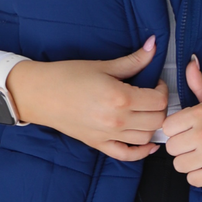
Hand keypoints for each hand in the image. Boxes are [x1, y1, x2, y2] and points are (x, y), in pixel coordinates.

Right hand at [5, 38, 166, 160]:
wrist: (40, 94)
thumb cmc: (67, 76)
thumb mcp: (103, 65)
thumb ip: (132, 60)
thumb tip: (153, 46)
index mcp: (120, 98)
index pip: (158, 100)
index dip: (162, 89)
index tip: (155, 83)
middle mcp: (117, 120)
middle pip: (156, 120)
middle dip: (160, 107)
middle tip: (152, 96)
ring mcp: (108, 135)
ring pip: (146, 138)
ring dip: (152, 126)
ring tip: (145, 113)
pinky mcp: (99, 144)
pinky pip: (126, 155)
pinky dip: (141, 152)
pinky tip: (148, 144)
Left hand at [162, 57, 201, 186]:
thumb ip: (200, 85)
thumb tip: (190, 63)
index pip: (168, 127)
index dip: (177, 131)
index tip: (189, 132)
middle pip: (172, 148)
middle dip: (183, 148)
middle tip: (199, 146)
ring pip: (179, 165)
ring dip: (190, 164)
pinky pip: (192, 179)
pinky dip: (200, 176)